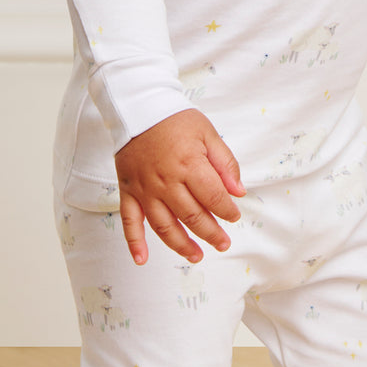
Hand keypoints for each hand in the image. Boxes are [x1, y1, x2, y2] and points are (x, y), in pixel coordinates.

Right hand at [115, 108, 244, 264]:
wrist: (140, 107)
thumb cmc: (176, 119)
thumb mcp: (208, 133)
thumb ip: (225, 163)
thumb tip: (238, 192)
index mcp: (189, 165)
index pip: (213, 198)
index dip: (227, 211)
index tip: (234, 217)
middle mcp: (166, 181)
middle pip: (192, 216)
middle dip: (211, 233)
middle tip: (223, 243)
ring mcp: (145, 189)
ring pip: (164, 226)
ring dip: (181, 245)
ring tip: (197, 255)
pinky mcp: (128, 191)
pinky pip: (129, 222)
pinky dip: (134, 243)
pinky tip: (142, 258)